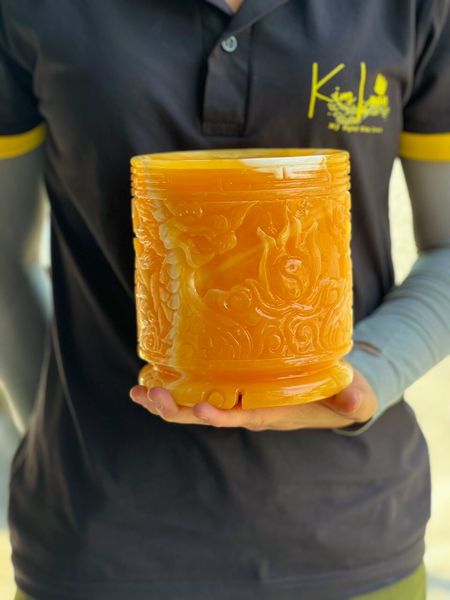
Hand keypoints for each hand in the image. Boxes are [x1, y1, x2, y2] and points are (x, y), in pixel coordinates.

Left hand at [129, 370, 376, 430]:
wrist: (331, 393)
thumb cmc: (340, 395)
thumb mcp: (353, 396)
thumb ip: (354, 399)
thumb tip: (356, 402)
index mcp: (270, 414)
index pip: (239, 418)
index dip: (218, 416)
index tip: (198, 408)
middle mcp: (247, 410)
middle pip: (204, 415)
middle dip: (175, 409)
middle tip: (149, 395)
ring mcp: (236, 399)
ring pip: (194, 404)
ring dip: (166, 400)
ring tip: (138, 390)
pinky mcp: (233, 385)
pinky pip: (199, 388)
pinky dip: (175, 386)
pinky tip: (153, 375)